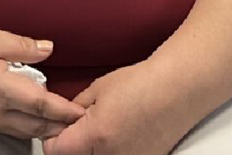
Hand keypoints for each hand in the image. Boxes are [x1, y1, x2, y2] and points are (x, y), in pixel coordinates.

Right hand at [0, 27, 85, 140]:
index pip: (41, 104)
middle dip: (64, 126)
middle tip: (86, 121)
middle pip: (39, 126)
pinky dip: (34, 130)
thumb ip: (21, 45)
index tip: (83, 110)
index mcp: (1, 87)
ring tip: (69, 124)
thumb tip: (49, 48)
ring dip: (50, 130)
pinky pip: (17, 132)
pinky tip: (44, 123)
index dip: (65, 110)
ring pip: (29, 132)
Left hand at [43, 59, 197, 154]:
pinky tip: (120, 134)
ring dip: (91, 148)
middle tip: (81, 125)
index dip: (53, 135)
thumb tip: (60, 119)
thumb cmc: (142, 84)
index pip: (53, 149)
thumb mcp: (96, 90)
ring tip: (105, 128)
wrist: (178, 89)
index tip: (58, 126)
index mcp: (95, 136)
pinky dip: (111, 150)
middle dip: (72, 143)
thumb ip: (72, 110)